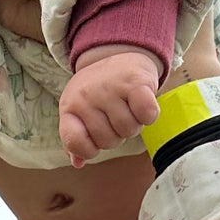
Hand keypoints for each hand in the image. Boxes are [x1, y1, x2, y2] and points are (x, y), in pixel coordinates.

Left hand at [59, 45, 161, 166]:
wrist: (119, 56)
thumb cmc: (98, 93)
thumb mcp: (80, 112)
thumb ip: (76, 139)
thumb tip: (78, 162)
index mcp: (70, 106)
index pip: (75, 142)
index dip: (88, 150)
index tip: (94, 140)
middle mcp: (87, 96)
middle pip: (108, 141)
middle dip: (116, 136)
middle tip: (116, 117)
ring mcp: (110, 88)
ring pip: (129, 130)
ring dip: (134, 125)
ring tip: (128, 109)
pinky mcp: (136, 82)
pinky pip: (146, 114)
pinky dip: (149, 115)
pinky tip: (143, 105)